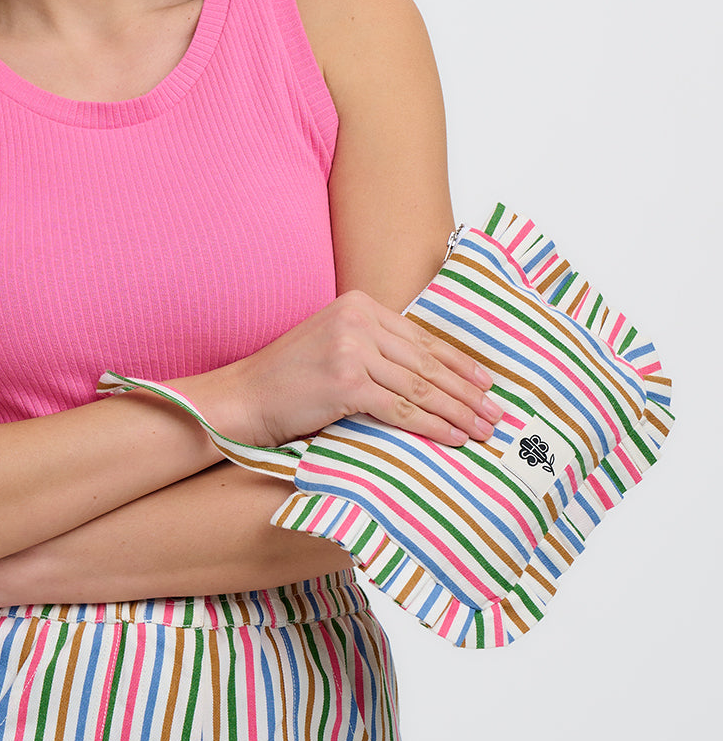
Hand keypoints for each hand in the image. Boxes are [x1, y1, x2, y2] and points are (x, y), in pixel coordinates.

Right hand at [184, 290, 501, 449]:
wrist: (244, 398)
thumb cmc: (289, 380)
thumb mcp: (334, 346)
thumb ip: (374, 348)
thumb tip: (429, 373)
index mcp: (359, 304)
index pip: (421, 339)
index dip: (458, 364)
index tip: (486, 384)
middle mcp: (358, 320)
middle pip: (426, 362)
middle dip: (466, 392)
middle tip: (495, 413)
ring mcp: (352, 349)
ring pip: (420, 387)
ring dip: (457, 411)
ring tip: (482, 429)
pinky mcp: (346, 382)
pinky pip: (401, 408)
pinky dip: (432, 425)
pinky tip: (453, 437)